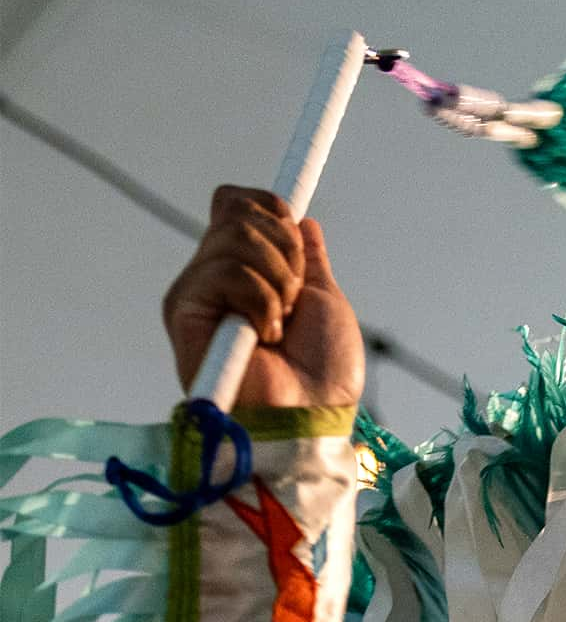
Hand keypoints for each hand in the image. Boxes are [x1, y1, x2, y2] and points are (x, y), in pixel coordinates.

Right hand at [164, 191, 362, 409]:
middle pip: (236, 210)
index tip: (299, 254)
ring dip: (277, 282)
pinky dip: (260, 301)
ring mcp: (197, 293)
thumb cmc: (324, 376)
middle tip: (293, 304)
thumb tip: (303, 221)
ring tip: (280, 328)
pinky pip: (226, 269)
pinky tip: (264, 338)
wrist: (313, 418)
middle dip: (285, 253)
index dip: (273, 212)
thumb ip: (308, 258)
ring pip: (234, 236)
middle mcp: (215, 278)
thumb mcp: (325, 300)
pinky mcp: (183, 310)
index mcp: (246, 271)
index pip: (238, 203)